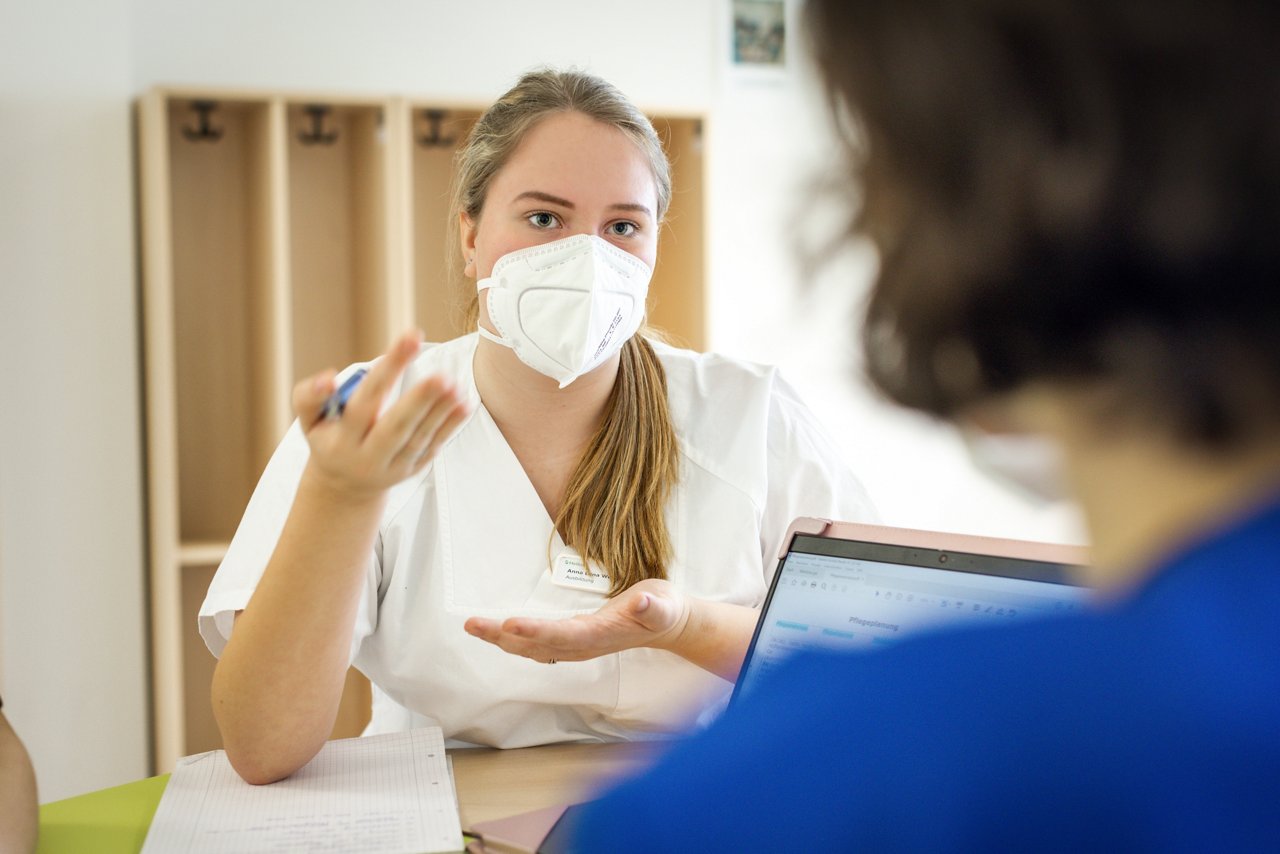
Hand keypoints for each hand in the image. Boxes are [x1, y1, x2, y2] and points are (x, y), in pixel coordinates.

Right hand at [295, 330, 470, 497]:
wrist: (345, 486)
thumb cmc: (328, 439)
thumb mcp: (310, 421)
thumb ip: (310, 396)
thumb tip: (328, 377)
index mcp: (341, 441)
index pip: (363, 403)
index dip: (387, 372)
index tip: (409, 340)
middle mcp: (367, 457)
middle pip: (395, 427)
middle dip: (419, 401)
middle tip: (441, 375)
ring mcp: (393, 467)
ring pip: (418, 438)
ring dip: (440, 411)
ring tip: (454, 384)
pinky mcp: (413, 469)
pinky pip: (433, 445)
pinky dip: (450, 425)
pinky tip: (464, 403)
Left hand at [463, 579, 691, 662]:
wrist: (667, 625)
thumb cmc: (663, 609)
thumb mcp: (664, 604)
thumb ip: (654, 607)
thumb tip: (644, 602)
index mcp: (599, 634)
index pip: (562, 635)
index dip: (535, 632)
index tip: (510, 623)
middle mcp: (582, 645)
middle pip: (536, 645)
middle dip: (502, 635)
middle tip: (472, 624)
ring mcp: (576, 645)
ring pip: (531, 648)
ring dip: (501, 639)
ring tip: (474, 626)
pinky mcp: (572, 640)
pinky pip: (536, 645)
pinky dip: (513, 639)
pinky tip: (498, 633)